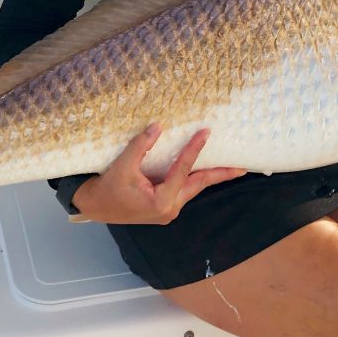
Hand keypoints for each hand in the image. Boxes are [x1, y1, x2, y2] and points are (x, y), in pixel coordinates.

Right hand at [71, 123, 246, 224]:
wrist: (95, 207)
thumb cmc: (107, 188)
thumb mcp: (122, 165)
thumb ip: (141, 146)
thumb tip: (158, 126)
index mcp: (162, 201)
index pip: (183, 170)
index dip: (195, 150)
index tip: (206, 133)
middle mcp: (170, 209)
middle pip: (199, 185)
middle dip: (221, 175)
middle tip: (243, 167)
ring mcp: (168, 210)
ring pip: (193, 189)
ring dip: (210, 177)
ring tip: (231, 168)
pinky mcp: (164, 208)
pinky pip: (183, 190)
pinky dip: (194, 178)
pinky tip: (202, 171)